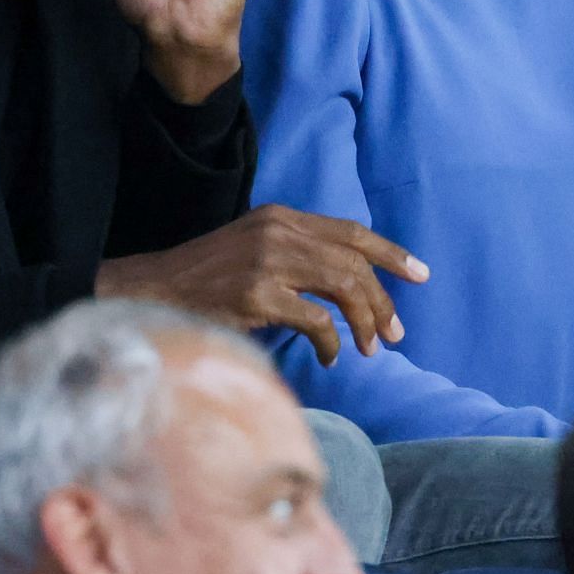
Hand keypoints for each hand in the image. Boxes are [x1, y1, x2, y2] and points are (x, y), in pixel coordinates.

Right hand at [95, 204, 430, 366]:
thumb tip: (348, 282)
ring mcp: (267, 261)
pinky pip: (316, 321)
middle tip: (394, 333)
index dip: (389, 253)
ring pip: (343, 287)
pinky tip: (330, 357)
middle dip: (382, 301)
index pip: (350, 231)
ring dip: (365, 322)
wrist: (154, 292)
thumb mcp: (253, 247)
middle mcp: (278, 231)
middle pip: (354, 263)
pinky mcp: (257, 294)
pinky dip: (332, 343)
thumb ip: (296, 252)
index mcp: (281, 216)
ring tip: (370, 348)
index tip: (419, 274)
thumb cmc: (206, 279)